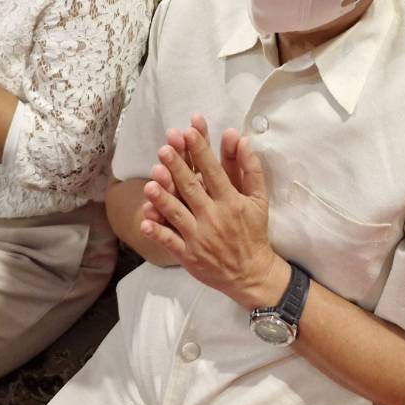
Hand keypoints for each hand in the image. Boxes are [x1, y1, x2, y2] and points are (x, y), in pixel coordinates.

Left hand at [140, 119, 285, 308]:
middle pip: (191, 188)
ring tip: (150, 182)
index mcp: (231, 201)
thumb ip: (251, 168)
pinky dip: (157, 232)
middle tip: (164, 149)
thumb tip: (242, 139)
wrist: (251, 274)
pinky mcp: (188, 255)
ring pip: (177, 214)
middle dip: (177, 168)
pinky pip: (169, 242)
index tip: (189, 131)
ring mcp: (199, 237)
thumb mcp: (259, 199)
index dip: (200, 151)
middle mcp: (214, 217)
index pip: (213, 171)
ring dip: (163, 198)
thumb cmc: (253, 231)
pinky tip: (144, 220)